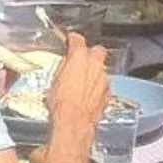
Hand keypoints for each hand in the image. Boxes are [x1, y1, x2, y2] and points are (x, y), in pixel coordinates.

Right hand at [43, 30, 110, 144]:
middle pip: (97, 51)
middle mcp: (95, 65)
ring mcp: (104, 78)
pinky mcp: (108, 93)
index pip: (78, 40)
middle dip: (90, 53)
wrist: (74, 122)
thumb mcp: (54, 81)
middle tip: (81, 59)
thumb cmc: (62, 103)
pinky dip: (98, 86)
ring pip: (102, 68)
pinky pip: (104, 84)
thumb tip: (65, 65)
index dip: (73, 39)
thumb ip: (64, 67)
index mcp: (80, 57)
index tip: (71, 41)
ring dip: (94, 71)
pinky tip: (89, 93)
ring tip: (83, 80)